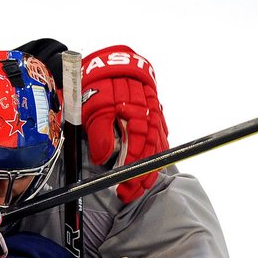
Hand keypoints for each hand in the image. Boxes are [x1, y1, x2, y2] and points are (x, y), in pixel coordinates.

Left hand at [81, 46, 168, 201]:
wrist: (117, 63)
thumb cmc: (101, 86)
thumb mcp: (94, 108)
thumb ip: (100, 133)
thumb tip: (103, 158)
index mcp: (136, 119)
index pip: (137, 155)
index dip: (130, 176)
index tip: (122, 191)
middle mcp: (151, 119)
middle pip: (150, 156)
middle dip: (140, 179)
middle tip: (130, 195)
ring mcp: (157, 117)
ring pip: (158, 149)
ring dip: (150, 170)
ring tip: (141, 186)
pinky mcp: (158, 115)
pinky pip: (162, 139)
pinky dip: (158, 155)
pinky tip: (153, 165)